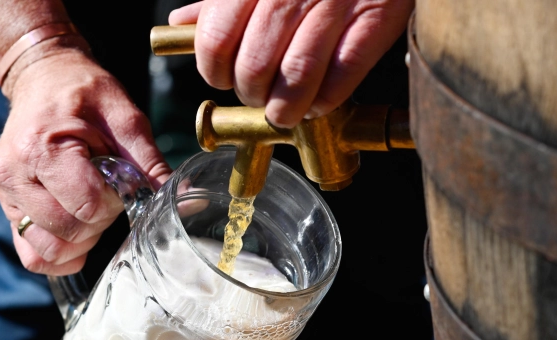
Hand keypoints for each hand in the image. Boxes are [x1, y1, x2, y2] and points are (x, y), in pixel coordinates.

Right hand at [0, 46, 171, 274]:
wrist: (44, 79)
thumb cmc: (84, 94)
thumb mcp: (124, 118)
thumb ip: (151, 164)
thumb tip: (185, 203)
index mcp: (42, 148)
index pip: (88, 206)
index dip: (114, 202)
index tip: (119, 180)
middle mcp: (15, 175)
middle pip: (70, 231)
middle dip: (100, 220)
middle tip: (107, 191)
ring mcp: (6, 195)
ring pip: (51, 251)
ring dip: (81, 239)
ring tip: (90, 207)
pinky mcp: (8, 209)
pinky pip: (33, 255)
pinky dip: (60, 253)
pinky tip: (78, 231)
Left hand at [169, 0, 413, 127]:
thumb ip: (221, 1)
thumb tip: (181, 23)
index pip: (215, 41)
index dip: (214, 73)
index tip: (223, 79)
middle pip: (253, 67)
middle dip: (252, 95)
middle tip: (259, 97)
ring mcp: (334, 3)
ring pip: (296, 77)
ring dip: (286, 109)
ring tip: (285, 112)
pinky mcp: (375, 18)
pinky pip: (342, 74)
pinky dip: (326, 100)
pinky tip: (319, 102)